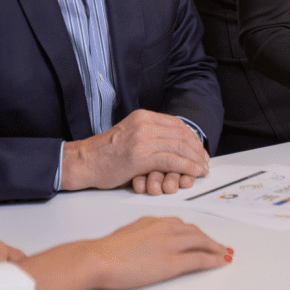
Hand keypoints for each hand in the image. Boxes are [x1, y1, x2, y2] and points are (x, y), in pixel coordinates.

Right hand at [17, 216, 231, 289]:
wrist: (100, 257)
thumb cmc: (107, 250)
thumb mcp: (128, 233)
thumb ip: (142, 233)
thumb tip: (147, 241)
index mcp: (154, 221)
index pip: (181, 225)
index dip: (195, 232)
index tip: (202, 237)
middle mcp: (165, 228)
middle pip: (195, 232)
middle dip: (209, 239)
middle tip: (219, 246)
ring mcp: (170, 244)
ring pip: (201, 242)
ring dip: (215, 248)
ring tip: (224, 254)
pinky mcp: (171, 262)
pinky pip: (199, 259)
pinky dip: (213, 259)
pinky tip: (221, 262)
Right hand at [61, 109, 209, 191]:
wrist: (84, 161)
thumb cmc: (105, 153)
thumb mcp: (129, 133)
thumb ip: (149, 134)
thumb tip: (171, 142)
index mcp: (143, 116)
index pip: (176, 124)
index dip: (192, 137)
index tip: (199, 149)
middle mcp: (144, 124)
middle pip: (181, 135)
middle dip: (197, 149)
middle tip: (205, 161)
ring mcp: (143, 139)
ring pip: (179, 147)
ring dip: (195, 160)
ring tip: (202, 169)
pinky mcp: (141, 156)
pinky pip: (171, 160)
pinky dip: (186, 167)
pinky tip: (193, 172)